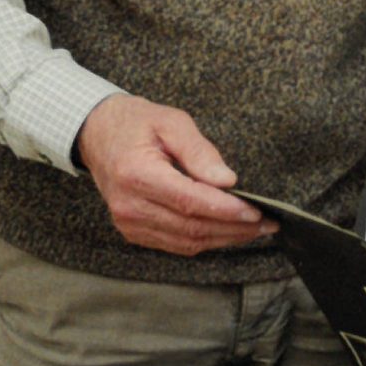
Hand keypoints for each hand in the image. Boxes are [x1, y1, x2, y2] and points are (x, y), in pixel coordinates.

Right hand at [76, 93, 277, 256]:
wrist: (97, 135)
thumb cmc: (136, 123)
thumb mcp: (171, 121)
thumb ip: (199, 151)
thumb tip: (228, 181)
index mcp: (136, 174)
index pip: (189, 201)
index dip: (226, 210)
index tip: (255, 211)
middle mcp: (129, 205)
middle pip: (191, 227)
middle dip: (234, 228)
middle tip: (267, 223)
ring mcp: (129, 222)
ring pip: (186, 241)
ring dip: (224, 238)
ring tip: (255, 230)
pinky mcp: (133, 231)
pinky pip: (175, 244)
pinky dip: (205, 240)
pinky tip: (227, 231)